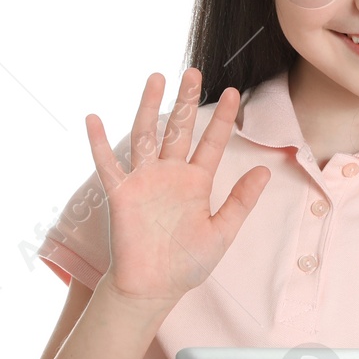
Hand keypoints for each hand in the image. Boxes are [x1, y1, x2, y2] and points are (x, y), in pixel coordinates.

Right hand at [87, 67, 269, 307]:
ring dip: (149, 107)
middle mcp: (170, 175)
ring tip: (156, 78)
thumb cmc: (187, 264)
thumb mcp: (223, 231)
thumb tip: (264, 171)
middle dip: (186, 101)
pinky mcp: (121, 195)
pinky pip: (108, 165)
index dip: (221, 119)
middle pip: (178, 129)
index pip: (210, 143)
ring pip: (146, 135)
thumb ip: (241, 201)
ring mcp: (144, 182)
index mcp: (195, 183)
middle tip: (193, 71)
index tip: (234, 93)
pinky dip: (99, 143)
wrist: (153, 288)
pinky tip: (94, 118)